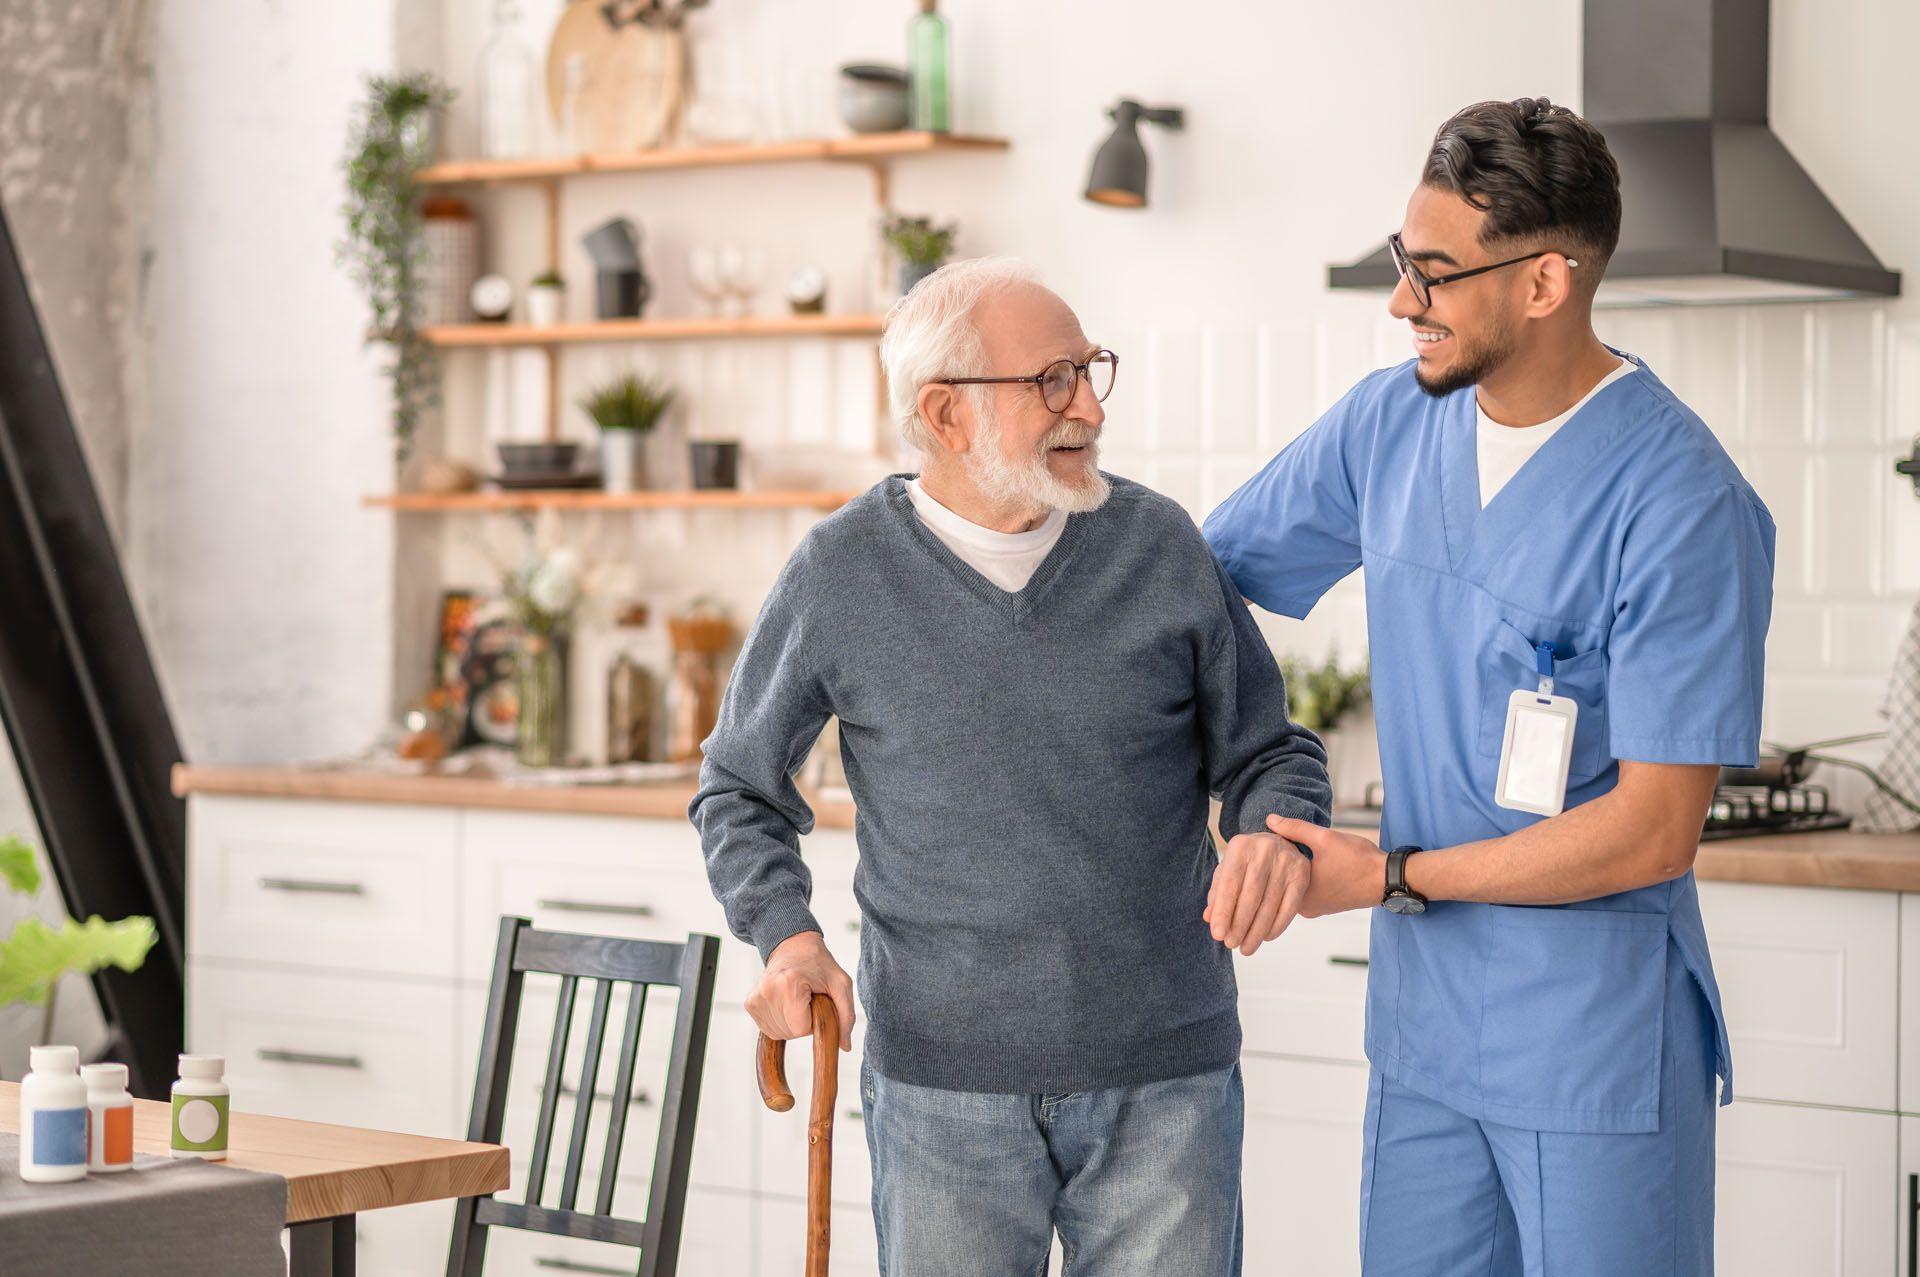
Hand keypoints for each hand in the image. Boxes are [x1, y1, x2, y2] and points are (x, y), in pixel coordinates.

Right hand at [748, 930, 855, 1051]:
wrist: (794, 947)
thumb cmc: (819, 964)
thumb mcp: (841, 984)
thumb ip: (846, 1016)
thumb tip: (845, 1046)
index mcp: (789, 984)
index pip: (801, 1029)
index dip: (813, 1021)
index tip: (815, 1002)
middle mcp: (767, 990)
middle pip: (789, 1033)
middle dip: (803, 1023)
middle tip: (807, 999)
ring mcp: (756, 997)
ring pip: (778, 1033)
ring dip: (791, 1023)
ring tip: (797, 1000)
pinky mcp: (750, 1003)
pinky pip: (768, 1029)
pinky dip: (780, 1021)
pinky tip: (785, 1003)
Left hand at [1202, 831, 1311, 955]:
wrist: (1278, 842)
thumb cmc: (1247, 862)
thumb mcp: (1228, 870)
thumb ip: (1217, 893)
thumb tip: (1210, 918)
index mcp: (1240, 846)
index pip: (1229, 883)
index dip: (1223, 911)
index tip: (1217, 935)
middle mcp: (1264, 849)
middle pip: (1251, 896)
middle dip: (1240, 925)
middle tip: (1231, 945)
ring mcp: (1286, 861)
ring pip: (1270, 904)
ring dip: (1257, 931)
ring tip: (1246, 948)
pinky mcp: (1302, 874)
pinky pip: (1289, 906)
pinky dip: (1277, 926)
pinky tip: (1266, 937)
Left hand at [1266, 816, 1386, 916]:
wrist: (1387, 879)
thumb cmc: (1357, 859)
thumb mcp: (1323, 838)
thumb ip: (1295, 828)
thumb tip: (1270, 819)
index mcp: (1300, 895)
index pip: (1274, 873)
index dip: (1275, 853)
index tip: (1276, 839)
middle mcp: (1304, 908)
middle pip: (1284, 880)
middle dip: (1285, 861)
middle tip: (1286, 841)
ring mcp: (1316, 909)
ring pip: (1297, 885)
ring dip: (1298, 869)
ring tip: (1301, 849)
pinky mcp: (1327, 907)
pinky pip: (1309, 890)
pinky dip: (1309, 877)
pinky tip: (1314, 862)